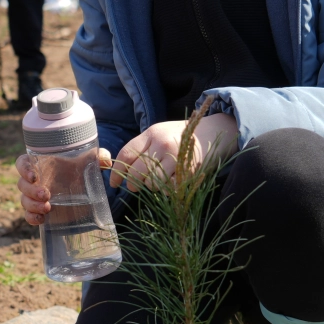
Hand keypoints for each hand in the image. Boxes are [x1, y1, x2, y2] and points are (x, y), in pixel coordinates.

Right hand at [15, 148, 113, 225]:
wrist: (84, 189)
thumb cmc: (81, 170)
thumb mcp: (90, 161)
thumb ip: (99, 156)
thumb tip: (106, 160)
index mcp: (41, 165)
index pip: (22, 164)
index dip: (24, 169)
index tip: (34, 176)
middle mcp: (36, 181)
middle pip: (22, 185)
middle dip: (31, 191)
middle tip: (47, 195)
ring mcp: (36, 197)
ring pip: (24, 200)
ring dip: (32, 205)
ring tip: (47, 208)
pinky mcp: (41, 211)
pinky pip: (28, 215)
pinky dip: (31, 218)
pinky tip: (41, 219)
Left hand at [109, 114, 238, 192]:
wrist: (209, 133)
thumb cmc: (178, 136)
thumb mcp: (157, 134)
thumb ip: (140, 148)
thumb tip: (121, 171)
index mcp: (151, 134)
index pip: (126, 155)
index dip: (117, 172)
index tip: (114, 184)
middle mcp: (163, 145)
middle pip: (137, 172)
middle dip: (133, 183)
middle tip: (134, 186)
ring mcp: (176, 158)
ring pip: (152, 183)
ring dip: (152, 186)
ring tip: (158, 179)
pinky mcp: (188, 171)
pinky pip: (170, 188)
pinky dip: (167, 189)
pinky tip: (171, 181)